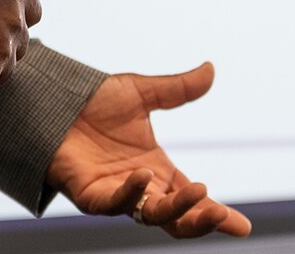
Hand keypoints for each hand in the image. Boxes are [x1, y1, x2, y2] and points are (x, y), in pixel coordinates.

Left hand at [46, 62, 251, 239]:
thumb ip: (177, 89)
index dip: (217, 213)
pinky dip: (131, 193)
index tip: (243, 226)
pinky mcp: (90, 194)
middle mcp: (140, 187)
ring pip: (151, 216)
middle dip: (201, 221)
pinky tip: (144, 175)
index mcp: (156, 170)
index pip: (191, 198)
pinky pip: (114, 202)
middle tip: (223, 215)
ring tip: (199, 193)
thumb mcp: (141, 92)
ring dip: (176, 210)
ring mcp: (115, 193)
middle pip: (176, 217)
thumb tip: (210, 69)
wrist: (51, 100)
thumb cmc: (91, 101)